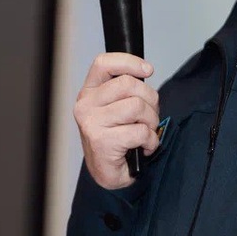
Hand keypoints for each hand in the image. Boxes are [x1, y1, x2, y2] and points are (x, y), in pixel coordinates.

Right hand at [74, 53, 160, 189]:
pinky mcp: (103, 141)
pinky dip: (151, 140)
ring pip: (137, 106)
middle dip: (150, 100)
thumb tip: (145, 71)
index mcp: (89, 92)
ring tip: (146, 132)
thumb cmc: (116, 138)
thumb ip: (125, 89)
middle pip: (129, 84)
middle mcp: (85, 105)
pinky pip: (141, 131)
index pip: (104, 63)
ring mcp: (92, 123)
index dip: (130, 62)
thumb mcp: (116, 107)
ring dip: (151, 121)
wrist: (108, 173)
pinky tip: (144, 146)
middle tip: (149, 116)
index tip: (148, 70)